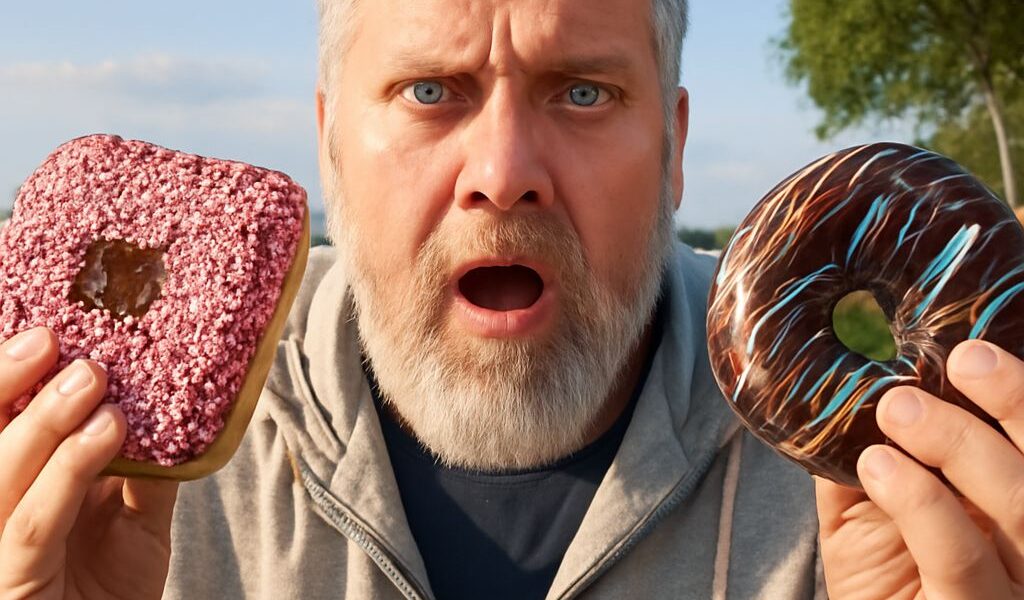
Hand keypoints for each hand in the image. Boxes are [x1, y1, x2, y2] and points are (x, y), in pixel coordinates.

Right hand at [0, 327, 177, 599]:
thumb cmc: (112, 587)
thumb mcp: (136, 517)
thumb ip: (143, 467)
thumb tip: (173, 405)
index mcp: (11, 487)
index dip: (4, 378)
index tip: (41, 330)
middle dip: (6, 383)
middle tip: (51, 340)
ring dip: (45, 420)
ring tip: (91, 378)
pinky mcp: (12, 581)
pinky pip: (32, 521)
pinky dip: (68, 470)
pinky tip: (105, 431)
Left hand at [818, 339, 1023, 598]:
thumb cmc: (879, 573)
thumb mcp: (868, 506)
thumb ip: (869, 452)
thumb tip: (853, 380)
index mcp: (1019, 505)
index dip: (1023, 396)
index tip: (978, 348)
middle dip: (1018, 404)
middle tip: (965, 359)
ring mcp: (1015, 584)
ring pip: (1023, 505)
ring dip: (962, 442)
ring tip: (899, 408)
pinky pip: (959, 556)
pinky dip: (920, 500)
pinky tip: (878, 465)